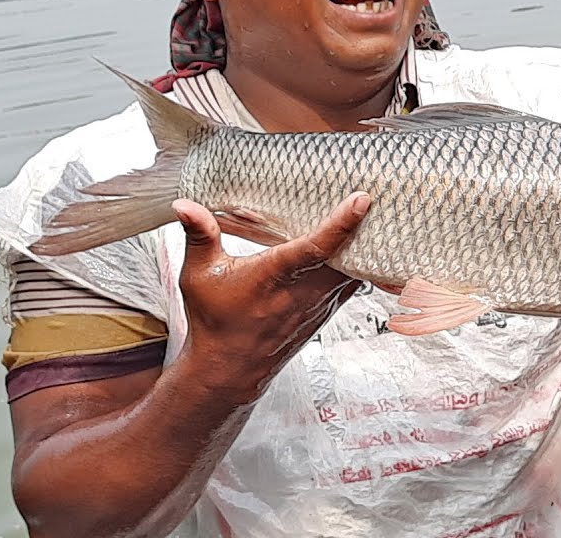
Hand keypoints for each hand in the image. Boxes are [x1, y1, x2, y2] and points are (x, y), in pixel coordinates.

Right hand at [174, 192, 370, 394]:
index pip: (317, 247)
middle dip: (366, 224)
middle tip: (376, 191)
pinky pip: (356, 280)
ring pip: (358, 267)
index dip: (341, 223)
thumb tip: (184, 204)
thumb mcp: (198, 276)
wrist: (230, 368)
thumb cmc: (214, 322)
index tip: (361, 199)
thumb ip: (199, 235)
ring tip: (375, 209)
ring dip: (367, 242)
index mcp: (275, 276)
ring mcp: (322, 302)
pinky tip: (364, 239)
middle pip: (350, 253)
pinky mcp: (329, 309)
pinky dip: (362, 260)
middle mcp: (305, 290)